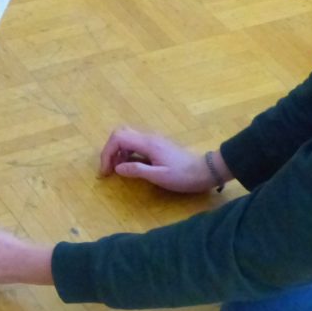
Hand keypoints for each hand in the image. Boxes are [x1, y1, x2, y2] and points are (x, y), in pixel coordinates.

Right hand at [98, 126, 228, 192]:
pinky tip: (129, 165)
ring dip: (117, 151)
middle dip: (110, 150)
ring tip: (117, 169)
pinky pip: (134, 143)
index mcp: (147, 144)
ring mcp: (153, 139)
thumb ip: (137, 170)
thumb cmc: (184, 176)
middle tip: (109, 168)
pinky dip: (126, 152)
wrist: (205, 171)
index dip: (107, 153)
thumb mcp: (160, 177)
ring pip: (127, 137)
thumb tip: (117, 168)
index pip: (118, 138)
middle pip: (120, 133)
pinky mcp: (156, 144)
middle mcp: (148, 137)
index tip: (106, 171)